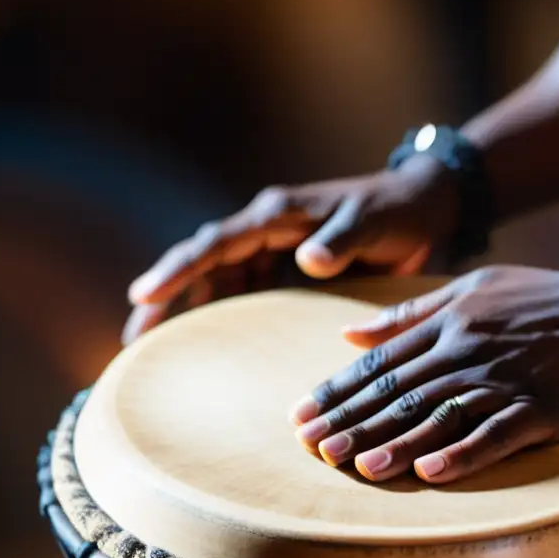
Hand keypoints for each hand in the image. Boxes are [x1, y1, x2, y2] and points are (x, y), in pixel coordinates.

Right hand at [123, 158, 457, 343]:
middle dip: (167, 295)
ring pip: (218, 280)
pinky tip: (208, 344)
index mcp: (277, 214)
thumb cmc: (397, 211)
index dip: (179, 269)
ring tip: (153, 348)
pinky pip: (246, 292)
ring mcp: (275, 250)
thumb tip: (306, 260)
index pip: (217, 242)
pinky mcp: (288, 270)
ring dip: (188, 310)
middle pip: (203, 263)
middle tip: (132, 338)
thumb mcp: (371, 221)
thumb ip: (341, 239)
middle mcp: (266, 230)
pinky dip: (224, 315)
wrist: (426, 209)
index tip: (144, 294)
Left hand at [290, 264, 558, 483]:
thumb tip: (349, 333)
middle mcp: (467, 351)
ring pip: (438, 414)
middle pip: (398, 392)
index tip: (300, 417)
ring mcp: (504, 380)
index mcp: (448, 324)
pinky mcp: (542, 408)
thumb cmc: (545, 299)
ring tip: (355, 466)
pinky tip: (432, 474)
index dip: (337, 391)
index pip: (380, 363)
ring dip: (395, 441)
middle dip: (351, 421)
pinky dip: (464, 454)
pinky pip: (497, 434)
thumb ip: (410, 315)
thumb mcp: (472, 289)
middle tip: (311, 448)